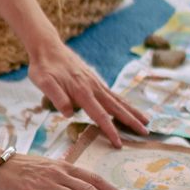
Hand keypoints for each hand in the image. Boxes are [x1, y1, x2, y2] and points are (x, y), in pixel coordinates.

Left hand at [28, 41, 148, 147]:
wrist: (47, 47)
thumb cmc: (43, 67)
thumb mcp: (44, 82)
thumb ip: (57, 97)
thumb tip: (70, 114)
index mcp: (82, 91)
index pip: (99, 115)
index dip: (110, 130)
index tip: (119, 143)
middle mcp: (93, 87)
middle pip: (116, 107)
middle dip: (132, 121)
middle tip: (146, 133)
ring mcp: (95, 82)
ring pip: (118, 99)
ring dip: (132, 111)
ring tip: (146, 120)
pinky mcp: (94, 79)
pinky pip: (112, 93)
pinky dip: (123, 101)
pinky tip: (128, 107)